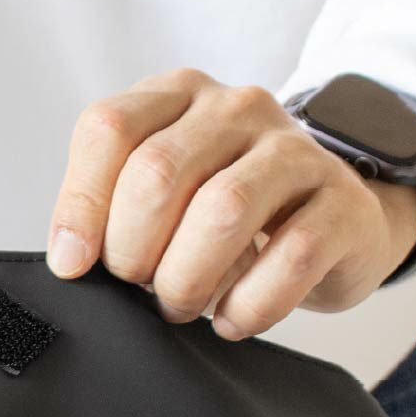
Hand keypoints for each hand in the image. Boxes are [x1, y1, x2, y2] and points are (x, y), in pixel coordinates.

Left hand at [46, 67, 415, 337]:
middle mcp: (237, 109)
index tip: (73, 265)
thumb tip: (70, 261)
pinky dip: (250, 304)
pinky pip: (292, 256)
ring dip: (186, 279)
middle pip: (157, 172)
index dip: (81, 205)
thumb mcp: (156, 199)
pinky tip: (232, 320)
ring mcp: (297, 149)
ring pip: (222, 210)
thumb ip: (106, 213)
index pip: (108, 129)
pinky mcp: (344, 202)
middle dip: (132, 251)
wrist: (328, 223)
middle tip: (140, 287)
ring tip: (181, 305)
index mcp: (176, 97)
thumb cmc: (218, 216)